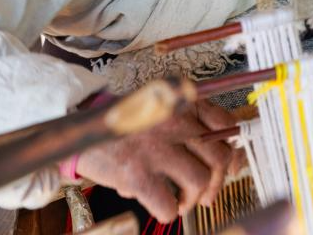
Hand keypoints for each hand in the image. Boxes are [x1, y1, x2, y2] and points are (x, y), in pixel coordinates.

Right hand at [76, 100, 242, 221]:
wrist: (79, 130)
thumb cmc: (126, 124)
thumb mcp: (161, 109)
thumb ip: (192, 124)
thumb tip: (229, 157)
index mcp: (181, 101)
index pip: (225, 123)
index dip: (232, 149)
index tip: (229, 164)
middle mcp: (173, 120)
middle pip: (220, 155)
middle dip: (219, 180)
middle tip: (207, 192)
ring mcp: (156, 147)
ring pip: (200, 180)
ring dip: (194, 197)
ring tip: (182, 200)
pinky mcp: (137, 173)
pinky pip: (169, 203)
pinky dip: (170, 211)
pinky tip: (164, 206)